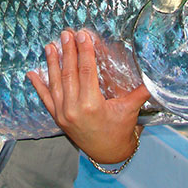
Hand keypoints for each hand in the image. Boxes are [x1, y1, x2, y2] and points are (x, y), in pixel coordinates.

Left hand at [26, 28, 149, 163]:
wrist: (107, 153)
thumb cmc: (120, 131)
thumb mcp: (130, 110)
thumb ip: (141, 91)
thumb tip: (154, 73)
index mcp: (91, 105)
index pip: (86, 71)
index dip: (84, 51)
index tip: (82, 35)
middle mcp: (73, 108)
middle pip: (69, 73)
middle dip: (68, 51)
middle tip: (66, 33)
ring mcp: (62, 113)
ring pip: (55, 83)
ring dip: (52, 63)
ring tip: (50, 45)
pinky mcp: (57, 117)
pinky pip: (45, 98)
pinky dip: (38, 85)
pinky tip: (32, 73)